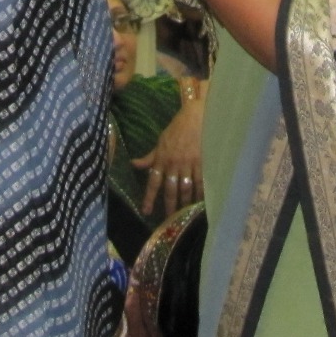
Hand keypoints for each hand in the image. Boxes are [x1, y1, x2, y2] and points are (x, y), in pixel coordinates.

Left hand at [133, 89, 205, 216]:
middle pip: (170, 190)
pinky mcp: (202, 162)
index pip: (153, 182)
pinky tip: (200, 203)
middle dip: (169, 206)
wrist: (196, 116)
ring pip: (185, 189)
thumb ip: (149, 157)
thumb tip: (133, 164)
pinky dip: (200, 194)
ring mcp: (188, 164)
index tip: (146, 212)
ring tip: (184, 215)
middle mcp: (173, 164)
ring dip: (184, 203)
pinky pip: (200, 182)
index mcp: (161, 159)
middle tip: (169, 219)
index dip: (149, 198)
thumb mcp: (160, 142)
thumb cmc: (177, 128)